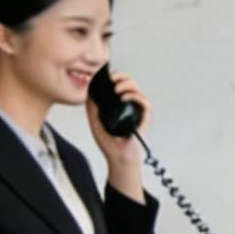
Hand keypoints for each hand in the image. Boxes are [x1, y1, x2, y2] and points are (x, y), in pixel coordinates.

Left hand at [86, 71, 150, 190]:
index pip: (121, 85)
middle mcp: (130, 106)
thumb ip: (92, 107)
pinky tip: (124, 98)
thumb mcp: (95, 121)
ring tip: (117, 88)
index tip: (107, 75)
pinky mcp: (145, 118)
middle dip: (122, 77)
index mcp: (120, 105)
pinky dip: (135, 96)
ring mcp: (138, 111)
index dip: (116, 77)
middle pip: (131, 83)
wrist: (118, 157)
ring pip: (138, 90)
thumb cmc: (109, 143)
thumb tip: (90, 91)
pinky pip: (145, 102)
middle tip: (112, 78)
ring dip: (128, 85)